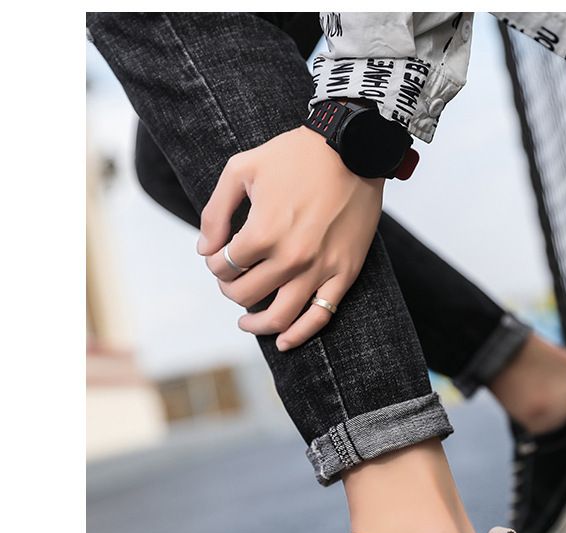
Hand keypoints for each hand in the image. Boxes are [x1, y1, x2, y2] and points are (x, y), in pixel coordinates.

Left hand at [198, 126, 384, 349]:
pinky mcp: (344, 273)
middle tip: (232, 280)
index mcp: (263, 232)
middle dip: (231, 289)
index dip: (216, 263)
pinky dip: (300, 334)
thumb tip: (205, 249)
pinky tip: (284, 341)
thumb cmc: (295, 155)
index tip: (220, 255)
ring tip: (247, 323)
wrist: (352, 148)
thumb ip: (215, 211)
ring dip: (257, 324)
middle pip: (246, 294)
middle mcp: (290, 257)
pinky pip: (321, 315)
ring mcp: (319, 269)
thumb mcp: (241, 169)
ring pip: (281, 315)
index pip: (225, 266)